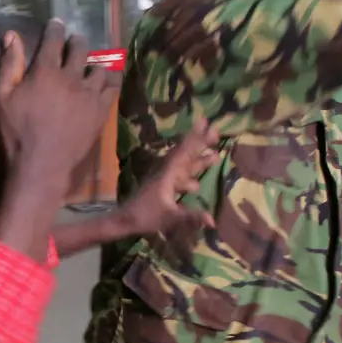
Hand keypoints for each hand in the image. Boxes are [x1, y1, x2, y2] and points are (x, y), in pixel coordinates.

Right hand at [0, 19, 121, 182]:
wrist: (41, 166)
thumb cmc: (16, 133)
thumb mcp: (1, 98)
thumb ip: (8, 65)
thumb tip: (12, 35)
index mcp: (45, 71)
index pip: (54, 39)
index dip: (55, 28)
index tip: (56, 24)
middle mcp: (71, 77)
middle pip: (81, 47)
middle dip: (77, 41)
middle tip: (74, 43)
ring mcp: (90, 94)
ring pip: (100, 65)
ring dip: (95, 60)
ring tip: (90, 63)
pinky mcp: (102, 110)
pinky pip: (113, 86)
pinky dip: (111, 78)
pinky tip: (107, 79)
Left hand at [118, 118, 219, 236]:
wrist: (125, 220)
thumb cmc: (146, 216)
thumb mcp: (170, 218)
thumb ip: (191, 217)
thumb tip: (213, 220)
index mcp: (168, 174)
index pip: (185, 151)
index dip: (196, 137)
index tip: (205, 122)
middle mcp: (167, 172)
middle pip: (186, 154)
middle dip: (201, 144)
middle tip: (216, 132)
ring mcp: (164, 179)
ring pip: (184, 166)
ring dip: (198, 160)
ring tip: (215, 155)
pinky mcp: (162, 187)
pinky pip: (180, 176)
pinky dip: (189, 175)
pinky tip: (196, 183)